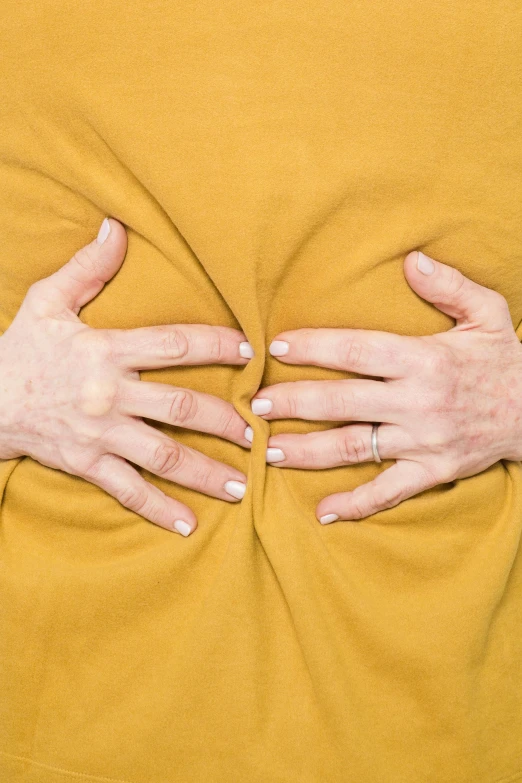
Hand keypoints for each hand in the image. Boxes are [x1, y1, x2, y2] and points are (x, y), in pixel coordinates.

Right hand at [0, 218, 254, 535]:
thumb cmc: (22, 350)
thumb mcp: (48, 302)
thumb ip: (87, 267)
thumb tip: (116, 226)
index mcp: (106, 350)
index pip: (174, 344)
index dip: (216, 345)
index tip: (251, 351)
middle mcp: (109, 394)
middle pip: (181, 407)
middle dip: (225, 421)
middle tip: (258, 433)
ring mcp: (99, 434)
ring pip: (163, 455)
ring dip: (205, 472)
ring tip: (241, 485)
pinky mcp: (86, 465)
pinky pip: (128, 492)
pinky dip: (159, 510)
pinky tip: (189, 525)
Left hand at [251, 250, 521, 522]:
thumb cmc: (504, 361)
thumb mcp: (487, 313)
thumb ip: (449, 286)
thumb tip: (410, 260)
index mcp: (424, 358)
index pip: (356, 351)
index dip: (314, 348)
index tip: (277, 347)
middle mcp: (418, 401)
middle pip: (343, 402)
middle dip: (295, 402)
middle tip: (256, 404)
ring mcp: (424, 441)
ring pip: (356, 447)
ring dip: (309, 451)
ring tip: (270, 451)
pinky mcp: (433, 472)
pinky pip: (389, 492)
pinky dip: (356, 504)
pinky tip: (324, 511)